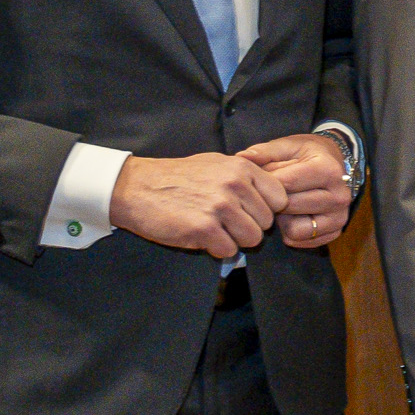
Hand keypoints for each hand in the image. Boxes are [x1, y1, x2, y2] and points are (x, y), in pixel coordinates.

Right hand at [111, 151, 287, 259]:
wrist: (134, 187)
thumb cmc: (176, 178)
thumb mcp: (216, 164)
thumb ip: (244, 177)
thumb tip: (272, 195)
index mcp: (242, 168)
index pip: (280, 198)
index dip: (266, 209)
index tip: (248, 211)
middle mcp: (235, 185)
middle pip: (266, 222)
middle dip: (248, 226)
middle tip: (224, 222)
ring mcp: (220, 207)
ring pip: (251, 239)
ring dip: (234, 239)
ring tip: (214, 229)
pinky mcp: (204, 228)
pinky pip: (229, 250)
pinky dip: (217, 249)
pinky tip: (201, 236)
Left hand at [243, 132, 352, 249]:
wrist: (336, 164)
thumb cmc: (308, 154)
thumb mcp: (289, 145)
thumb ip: (265, 152)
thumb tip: (240, 158)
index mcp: (328, 170)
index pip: (285, 184)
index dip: (264, 183)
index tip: (259, 179)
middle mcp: (339, 195)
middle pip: (288, 207)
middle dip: (272, 201)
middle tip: (272, 192)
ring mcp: (340, 216)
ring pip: (293, 228)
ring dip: (282, 219)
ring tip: (283, 204)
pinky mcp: (336, 231)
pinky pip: (301, 240)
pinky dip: (290, 230)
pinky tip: (292, 215)